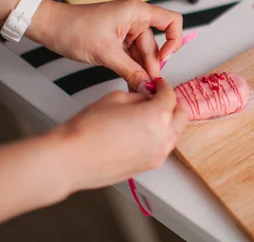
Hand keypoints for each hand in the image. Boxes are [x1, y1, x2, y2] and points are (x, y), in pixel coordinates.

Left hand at [27, 0, 182, 92]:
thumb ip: (130, 71)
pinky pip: (132, 56)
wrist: (48, 27)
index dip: (174, 40)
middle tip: (148, 86)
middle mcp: (134, 19)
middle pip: (155, 44)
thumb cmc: (72, 28)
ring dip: (141, 71)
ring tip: (139, 88)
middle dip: (151, 65)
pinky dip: (132, 69)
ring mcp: (126, 30)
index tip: (165, 58)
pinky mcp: (117, 40)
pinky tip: (132, 82)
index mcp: (136, 12)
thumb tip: (148, 86)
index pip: (172, 21)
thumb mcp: (105, 53)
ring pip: (143, 54)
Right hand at [55, 78, 187, 190]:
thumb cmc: (88, 130)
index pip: (170, 96)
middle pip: (181, 116)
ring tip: (149, 116)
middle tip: (158, 99)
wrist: (72, 159)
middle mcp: (163, 138)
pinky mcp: (149, 167)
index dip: (163, 87)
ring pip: (174, 134)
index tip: (158, 86)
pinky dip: (159, 138)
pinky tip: (142, 132)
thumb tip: (147, 97)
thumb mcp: (116, 99)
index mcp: (158, 117)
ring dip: (167, 123)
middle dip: (171, 105)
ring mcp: (158, 155)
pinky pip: (162, 148)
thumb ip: (138, 97)